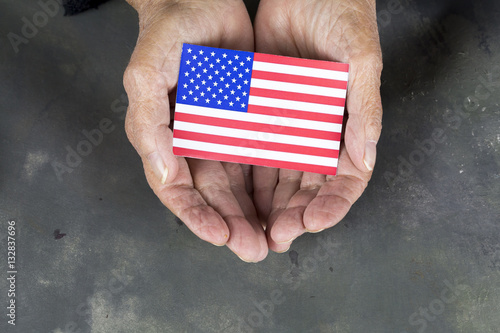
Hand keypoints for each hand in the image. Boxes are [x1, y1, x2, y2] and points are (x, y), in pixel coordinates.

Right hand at [123, 0, 267, 261]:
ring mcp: (223, 134)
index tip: (220, 236)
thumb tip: (165, 175)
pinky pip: (261, 156)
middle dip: (233, 224)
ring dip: (254, 213)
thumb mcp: (146, 74)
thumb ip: (149, 124)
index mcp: (166, 139)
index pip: (178, 189)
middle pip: (213, 196)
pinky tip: (286, 200)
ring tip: (275, 237)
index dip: (196, 216)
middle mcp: (195, 143)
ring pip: (240, 184)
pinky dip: (271, 181)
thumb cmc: (167, 33)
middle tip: (255, 250)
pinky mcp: (249, 121)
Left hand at [253, 0, 382, 251]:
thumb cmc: (343, 14)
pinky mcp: (263, 113)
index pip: (346, 177)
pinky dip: (248, 174)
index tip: (314, 222)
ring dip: (269, 204)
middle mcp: (319, 131)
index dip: (333, 204)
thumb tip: (367, 159)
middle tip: (277, 237)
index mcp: (349, 125)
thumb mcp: (360, 58)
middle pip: (309, 185)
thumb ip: (364, 108)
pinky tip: (237, 194)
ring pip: (280, 175)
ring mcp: (290, 124)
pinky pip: (255, 149)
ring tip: (255, 228)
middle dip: (295, 214)